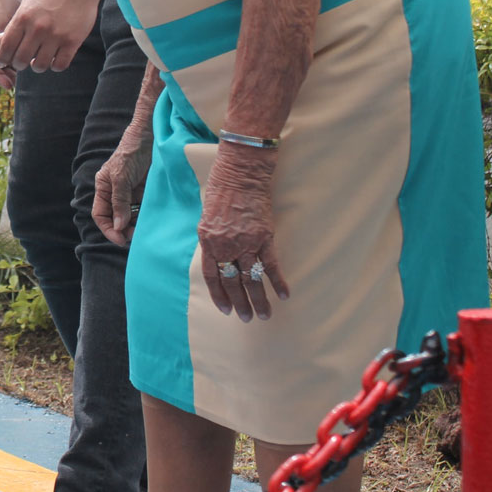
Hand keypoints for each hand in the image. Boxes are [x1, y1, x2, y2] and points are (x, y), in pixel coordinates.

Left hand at [0, 0, 101, 79]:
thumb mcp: (26, 3)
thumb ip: (16, 23)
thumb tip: (3, 42)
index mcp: (23, 18)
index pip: (6, 47)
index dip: (2, 59)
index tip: (2, 63)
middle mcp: (38, 29)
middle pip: (20, 60)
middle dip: (18, 65)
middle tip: (21, 63)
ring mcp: (56, 36)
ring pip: (40, 66)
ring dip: (37, 67)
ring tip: (38, 62)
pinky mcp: (72, 41)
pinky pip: (60, 65)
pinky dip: (55, 66)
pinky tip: (54, 60)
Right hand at [0, 0, 24, 88]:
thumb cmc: (5, 4)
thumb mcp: (2, 24)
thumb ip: (4, 42)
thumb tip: (7, 62)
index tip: (8, 85)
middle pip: (2, 65)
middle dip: (9, 74)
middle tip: (18, 83)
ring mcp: (9, 40)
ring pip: (13, 59)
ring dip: (19, 66)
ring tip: (26, 72)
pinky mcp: (21, 36)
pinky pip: (23, 51)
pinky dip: (27, 57)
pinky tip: (35, 60)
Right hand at [92, 122, 150, 245]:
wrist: (151, 137)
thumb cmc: (131, 153)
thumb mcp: (121, 177)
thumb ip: (119, 202)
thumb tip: (118, 226)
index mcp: (103, 188)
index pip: (101, 215)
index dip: (108, 229)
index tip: (120, 239)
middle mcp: (115, 192)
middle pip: (116, 218)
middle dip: (123, 229)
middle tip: (134, 236)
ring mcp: (131, 193)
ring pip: (130, 216)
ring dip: (135, 225)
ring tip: (143, 230)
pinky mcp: (144, 192)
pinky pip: (143, 209)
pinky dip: (145, 216)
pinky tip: (150, 220)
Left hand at [196, 147, 290, 321]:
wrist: (240, 172)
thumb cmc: (221, 189)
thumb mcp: (207, 216)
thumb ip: (212, 239)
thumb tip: (219, 257)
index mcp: (208, 240)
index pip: (212, 276)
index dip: (219, 294)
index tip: (225, 309)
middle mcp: (225, 245)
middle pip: (232, 281)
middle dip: (239, 303)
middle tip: (247, 319)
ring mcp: (246, 242)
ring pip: (251, 278)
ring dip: (259, 299)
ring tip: (264, 316)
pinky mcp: (265, 236)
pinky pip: (271, 264)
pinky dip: (278, 281)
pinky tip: (284, 295)